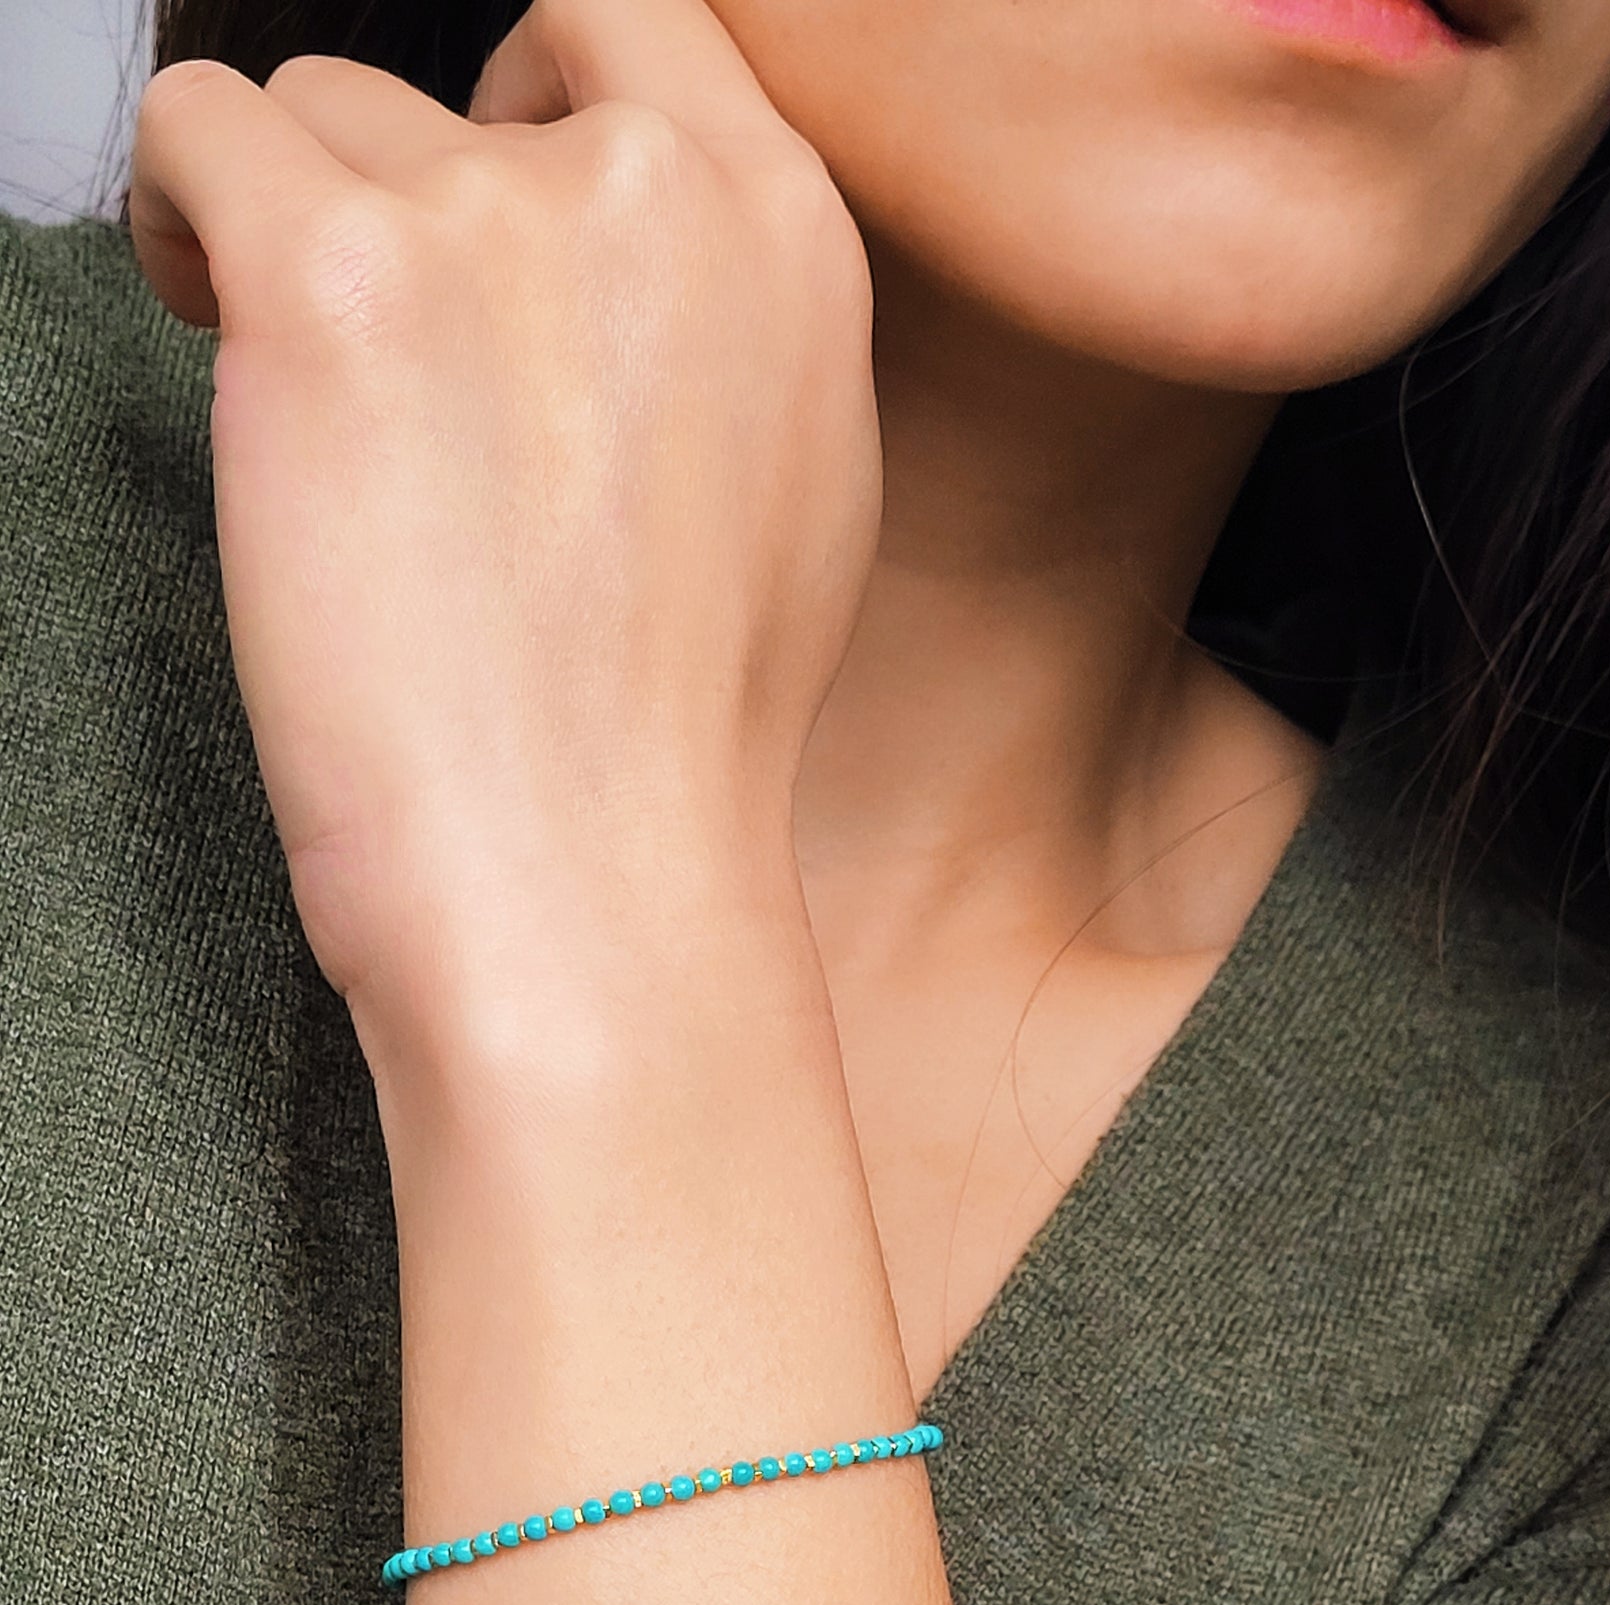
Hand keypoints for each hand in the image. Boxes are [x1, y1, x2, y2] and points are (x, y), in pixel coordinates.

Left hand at [126, 0, 881, 1074]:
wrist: (592, 878)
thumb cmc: (676, 736)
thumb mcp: (792, 482)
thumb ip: (719, 320)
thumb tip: (608, 246)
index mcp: (785, 229)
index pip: (624, 18)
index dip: (524, 102)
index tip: (470, 199)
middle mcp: (651, 187)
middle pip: (453, 89)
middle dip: (403, 203)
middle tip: (383, 358)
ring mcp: (489, 218)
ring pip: (316, 121)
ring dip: (289, 239)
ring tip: (307, 404)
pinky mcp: (330, 273)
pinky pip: (196, 130)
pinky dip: (180, 216)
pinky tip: (204, 319)